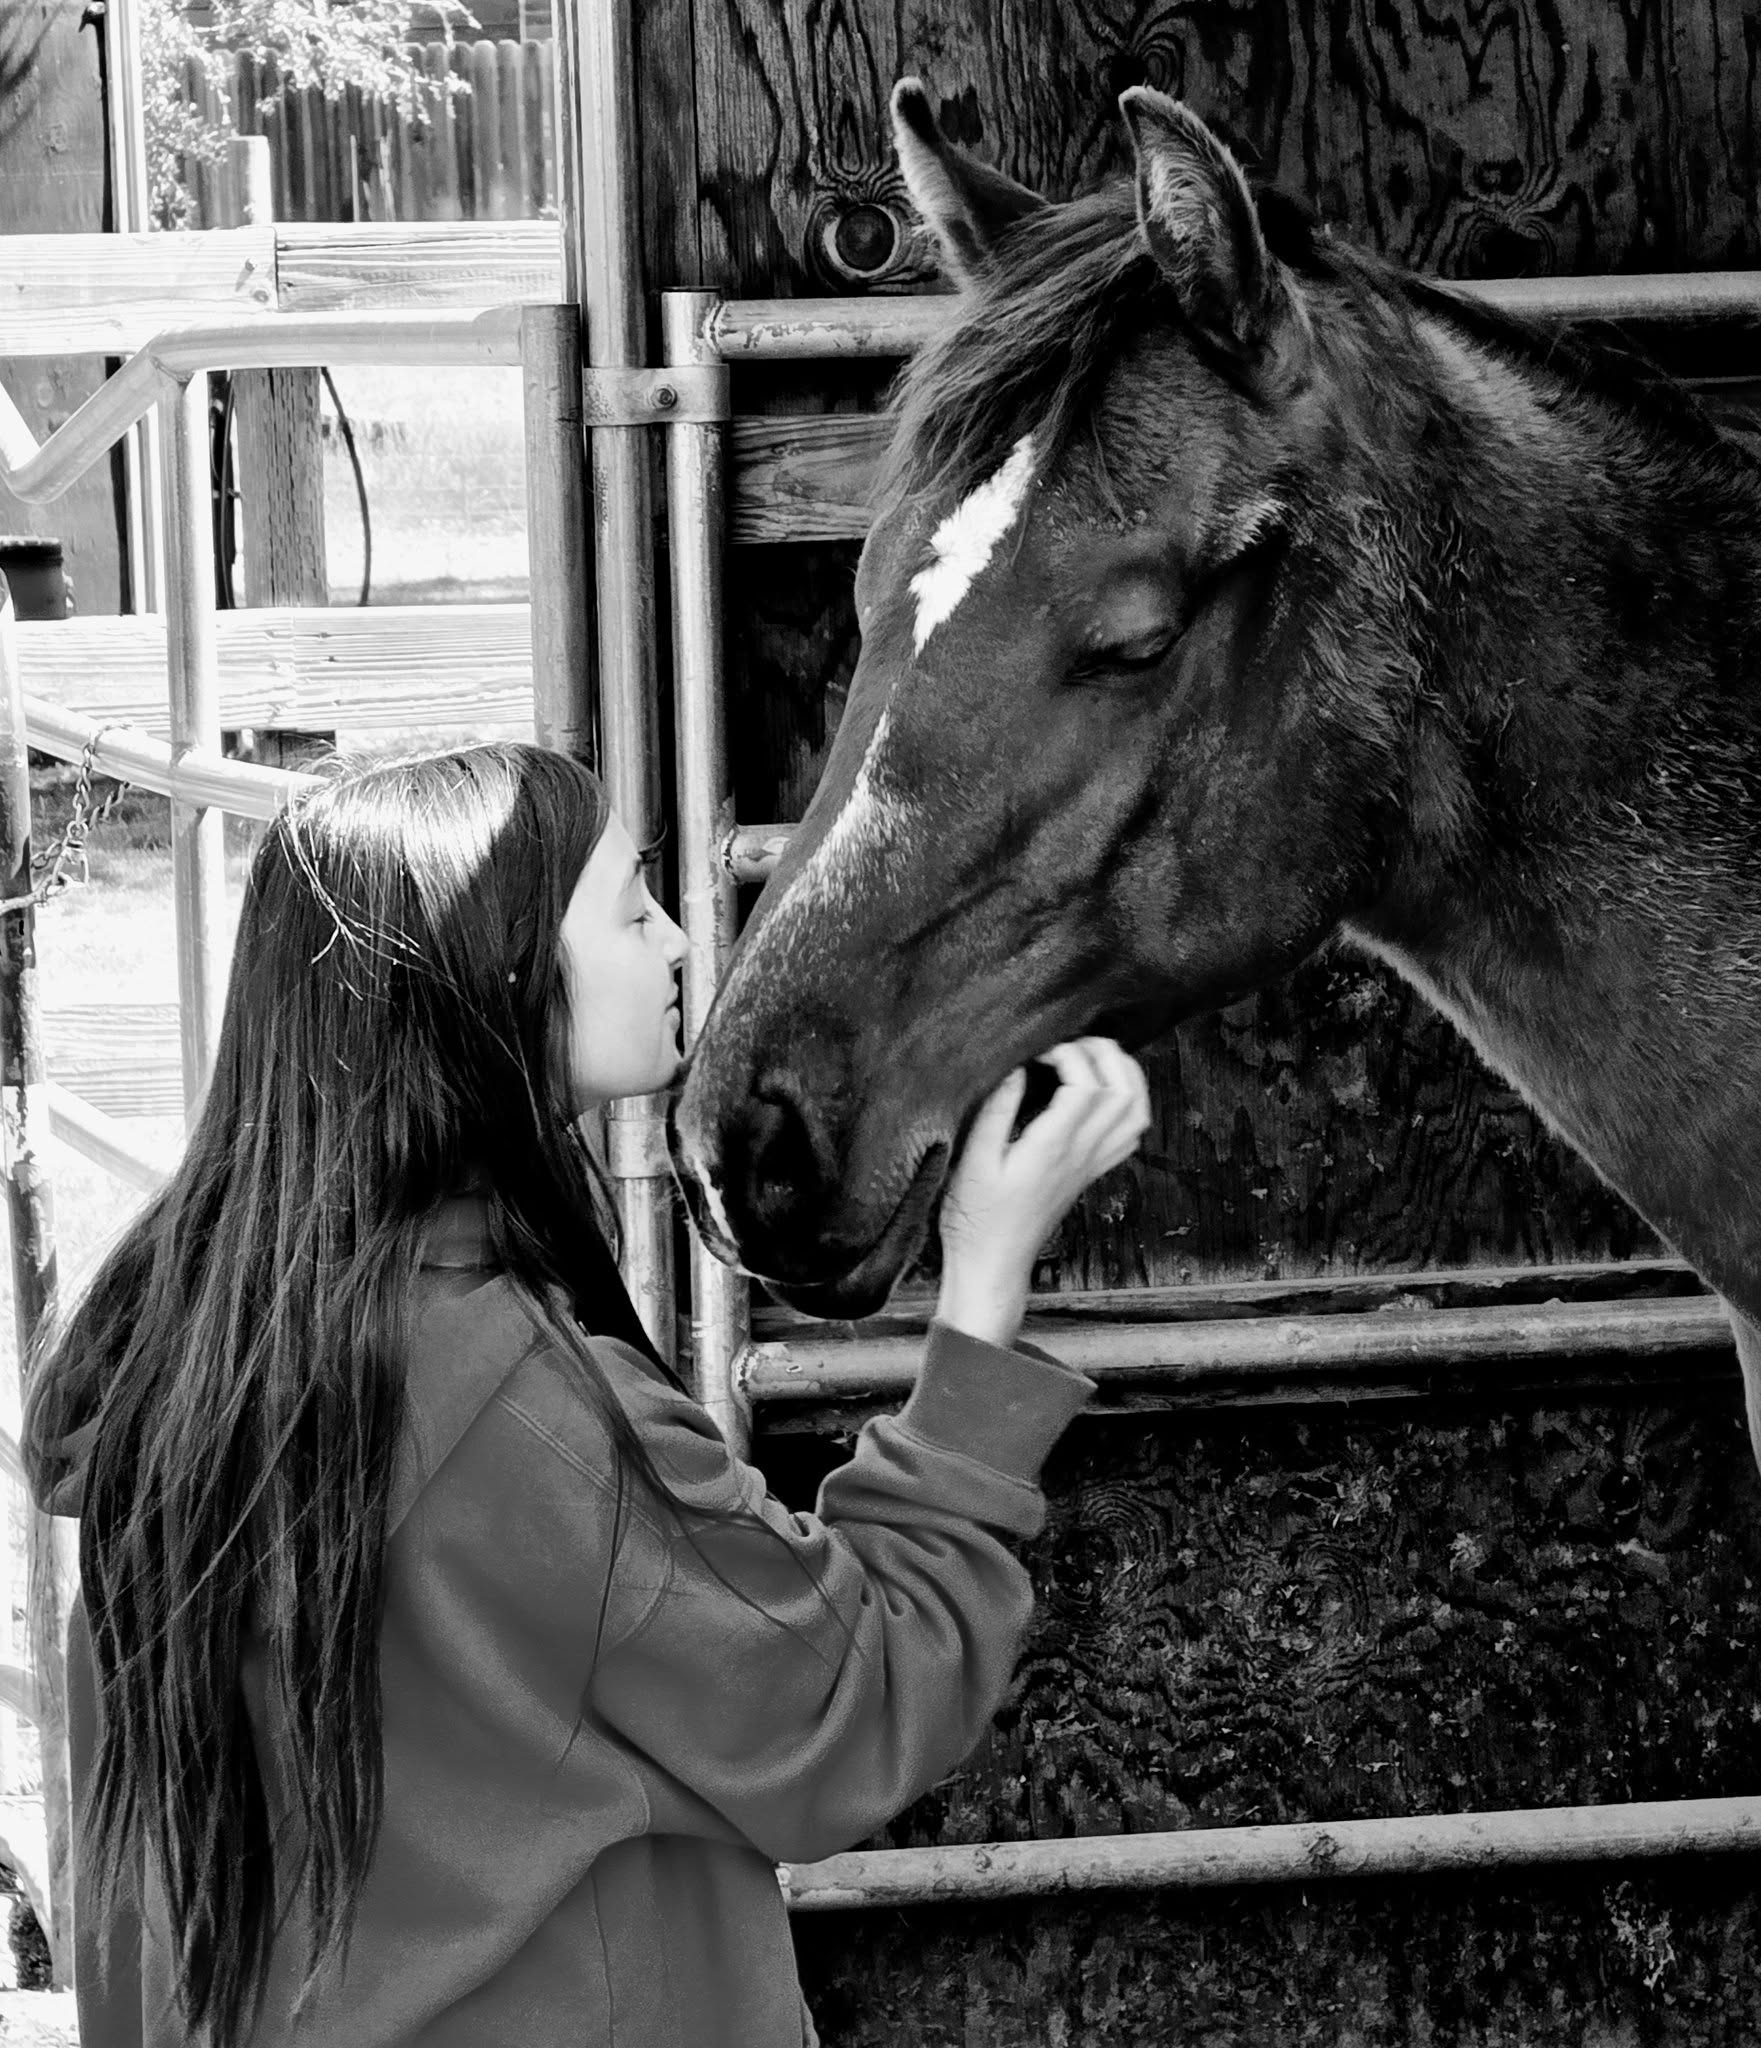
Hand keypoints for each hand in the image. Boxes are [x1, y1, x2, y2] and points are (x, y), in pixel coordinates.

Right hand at [936, 1038, 1151, 1348]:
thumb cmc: (975, 1217)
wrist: (992, 1264)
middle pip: (1122, 1092)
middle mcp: (1081, 1154)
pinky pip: (1129, 1136)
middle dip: (1102, 1054)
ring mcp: (1091, 1165)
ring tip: (1091, 1058)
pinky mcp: (1089, 1174)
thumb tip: (1016, 1065)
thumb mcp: (973, 1159)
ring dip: (1124, 1075)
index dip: (1068, 1054)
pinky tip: (1101, 1095)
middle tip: (1068, 1044)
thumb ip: (997, 1109)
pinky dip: (1128, 1105)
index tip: (1036, 1050)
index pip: (1086, 1086)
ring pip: (1136, 1112)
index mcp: (1052, 1147)